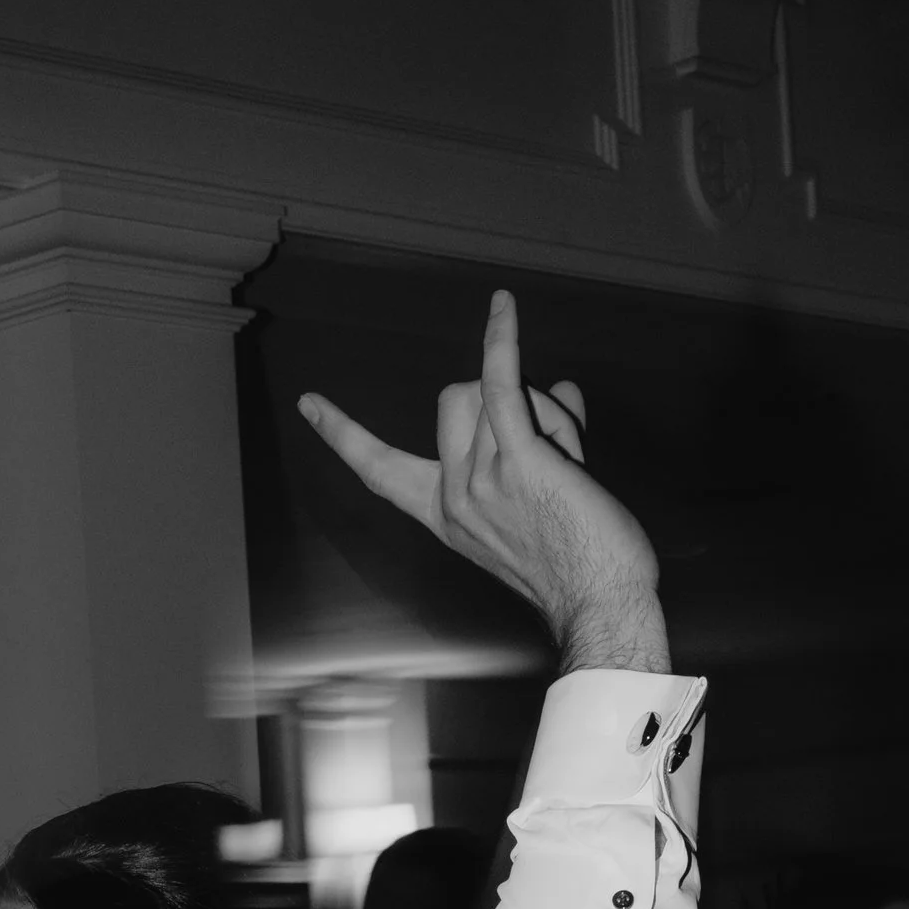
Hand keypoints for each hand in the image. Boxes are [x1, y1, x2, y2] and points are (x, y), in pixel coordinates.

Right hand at [300, 289, 665, 671]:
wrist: (602, 602)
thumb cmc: (580, 563)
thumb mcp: (537, 502)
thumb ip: (539, 443)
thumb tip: (562, 386)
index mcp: (445, 516)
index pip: (380, 470)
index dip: (342, 434)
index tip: (307, 402)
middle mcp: (453, 497)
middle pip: (456, 399)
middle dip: (504, 403)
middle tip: (552, 454)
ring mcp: (480, 481)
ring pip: (498, 396)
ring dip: (545, 412)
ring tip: (573, 464)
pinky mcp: (518, 463)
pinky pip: (502, 385)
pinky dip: (501, 341)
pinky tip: (502, 306)